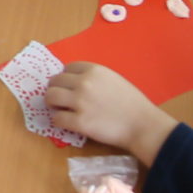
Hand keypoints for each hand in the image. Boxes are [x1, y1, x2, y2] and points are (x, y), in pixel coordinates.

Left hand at [45, 62, 175, 161]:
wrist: (142, 124)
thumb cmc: (133, 103)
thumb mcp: (114, 80)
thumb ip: (95, 78)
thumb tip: (75, 82)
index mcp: (94, 70)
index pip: (67, 68)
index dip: (66, 78)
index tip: (68, 87)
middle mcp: (84, 83)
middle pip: (55, 81)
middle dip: (56, 90)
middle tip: (60, 100)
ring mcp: (80, 102)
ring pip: (50, 97)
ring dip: (52, 104)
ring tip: (60, 110)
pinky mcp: (79, 122)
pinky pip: (56, 118)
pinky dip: (58, 121)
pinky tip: (67, 123)